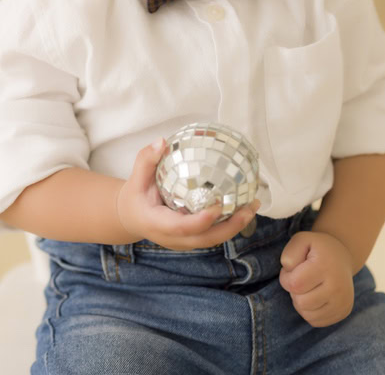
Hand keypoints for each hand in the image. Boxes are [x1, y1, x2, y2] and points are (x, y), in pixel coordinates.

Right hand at [117, 138, 260, 250]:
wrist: (131, 217)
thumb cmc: (135, 195)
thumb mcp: (136, 176)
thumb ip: (146, 159)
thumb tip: (162, 141)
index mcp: (157, 224)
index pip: (182, 227)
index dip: (201, 220)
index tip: (218, 205)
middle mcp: (173, 238)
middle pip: (205, 239)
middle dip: (230, 227)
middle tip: (249, 208)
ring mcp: (184, 242)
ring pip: (213, 239)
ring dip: (236, 226)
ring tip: (253, 205)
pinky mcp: (192, 239)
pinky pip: (213, 234)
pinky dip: (230, 223)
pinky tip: (244, 206)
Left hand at [278, 230, 355, 326]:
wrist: (342, 258)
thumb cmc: (317, 249)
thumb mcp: (301, 240)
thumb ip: (289, 253)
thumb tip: (288, 269)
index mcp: (326, 267)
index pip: (294, 284)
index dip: (286, 278)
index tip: (292, 270)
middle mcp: (338, 287)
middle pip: (301, 302)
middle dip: (294, 291)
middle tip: (301, 279)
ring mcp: (343, 302)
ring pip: (307, 314)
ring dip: (300, 302)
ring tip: (307, 288)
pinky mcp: (343, 312)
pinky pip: (315, 321)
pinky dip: (309, 311)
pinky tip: (314, 297)